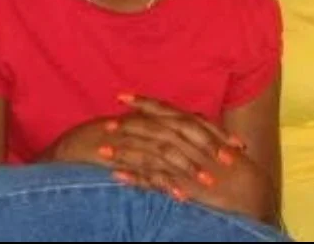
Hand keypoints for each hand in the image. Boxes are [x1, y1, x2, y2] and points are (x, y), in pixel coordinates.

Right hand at [44, 105, 218, 183]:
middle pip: (184, 133)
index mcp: (155, 117)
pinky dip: (164, 183)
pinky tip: (180, 196)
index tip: (237, 145)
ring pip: (168, 153)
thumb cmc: (111, 140)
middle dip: (209, 147)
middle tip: (231, 162)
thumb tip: (195, 140)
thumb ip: (166, 134)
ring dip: (190, 168)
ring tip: (210, 183)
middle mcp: (147, 124)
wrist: (76, 146)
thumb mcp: (142, 134)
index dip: (215, 132)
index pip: (191, 121)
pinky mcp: (124, 158)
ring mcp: (135, 141)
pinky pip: (147, 171)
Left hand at [113, 95, 275, 221]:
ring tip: (103, 151)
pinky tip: (117, 177)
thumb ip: (198, 127)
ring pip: (149, 155)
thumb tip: (189, 116)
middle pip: (152, 130)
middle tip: (105, 125)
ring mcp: (184, 164)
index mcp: (194, 127)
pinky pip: (155, 181)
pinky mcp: (182, 185)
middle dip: (127, 126)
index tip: (121, 95)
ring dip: (125, 153)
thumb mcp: (215, 139)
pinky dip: (135, 179)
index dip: (143, 102)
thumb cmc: (232, 163)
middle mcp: (187, 142)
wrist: (250, 189)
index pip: (164, 110)